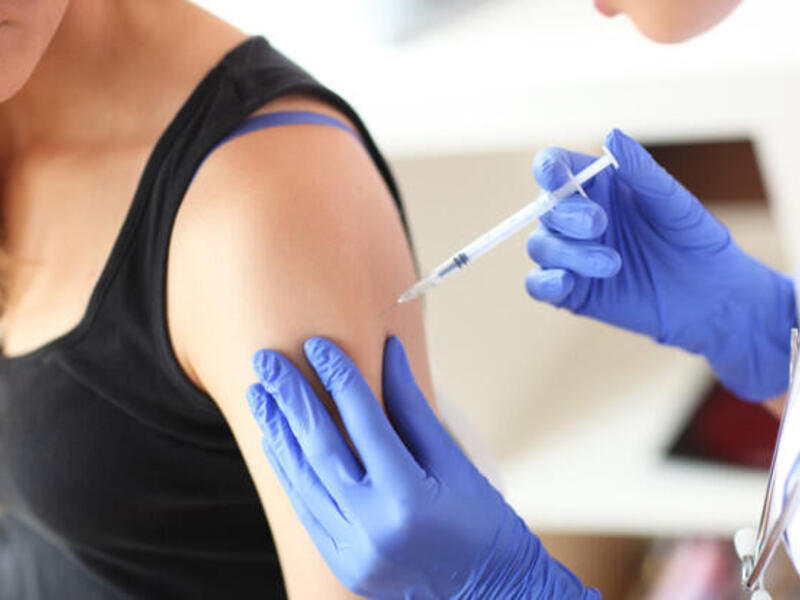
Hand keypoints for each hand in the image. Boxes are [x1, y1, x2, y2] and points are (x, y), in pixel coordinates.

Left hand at [247, 336, 598, 598]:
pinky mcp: (343, 565)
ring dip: (278, 433)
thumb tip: (388, 351)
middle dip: (290, 399)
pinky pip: (305, 510)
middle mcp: (373, 527)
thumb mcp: (454, 460)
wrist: (491, 592)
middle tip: (265, 360)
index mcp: (408, 498)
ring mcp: (353, 552)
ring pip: (303, 481)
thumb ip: (412, 407)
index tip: (316, 345)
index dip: (339, 378)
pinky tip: (275, 439)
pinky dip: (288, 471)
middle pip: (321, 449)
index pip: (364, 422)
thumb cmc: (482, 520)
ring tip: (259, 393)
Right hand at [526, 129, 796, 400]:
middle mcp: (575, 217)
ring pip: (541, 245)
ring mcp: (570, 255)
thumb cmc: (694, 240)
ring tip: (613, 264)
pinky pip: (538, 284)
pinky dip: (545, 282)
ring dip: (570, 253)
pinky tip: (567, 282)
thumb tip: (612, 135)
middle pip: (546, 208)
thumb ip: (641, 171)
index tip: (555, 177)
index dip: (548, 168)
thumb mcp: (674, 202)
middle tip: (600, 224)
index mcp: (596, 186)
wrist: (709, 295)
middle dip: (568, 215)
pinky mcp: (571, 292)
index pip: (556, 167)